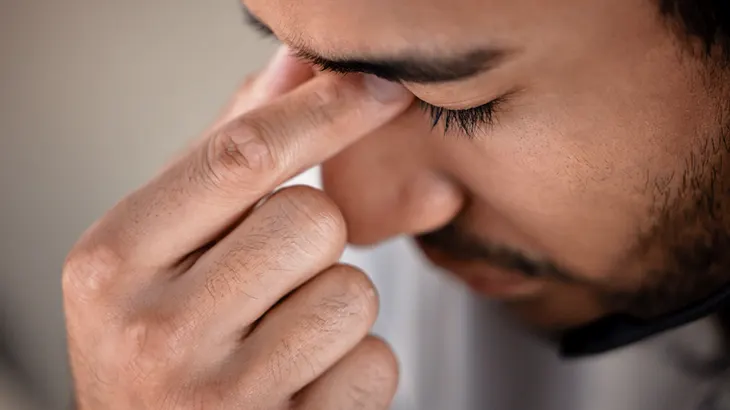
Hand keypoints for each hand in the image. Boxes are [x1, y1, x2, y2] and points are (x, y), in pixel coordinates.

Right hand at [62, 46, 412, 409]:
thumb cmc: (157, 339)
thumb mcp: (158, 246)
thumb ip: (223, 157)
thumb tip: (291, 68)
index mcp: (113, 263)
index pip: (240, 158)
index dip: (322, 111)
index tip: (376, 88)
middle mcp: (155, 333)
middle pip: (313, 219)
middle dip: (314, 237)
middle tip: (270, 276)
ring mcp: (220, 400)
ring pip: (353, 294)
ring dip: (333, 306)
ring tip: (280, 335)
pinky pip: (374, 365)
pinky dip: (352, 368)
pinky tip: (300, 383)